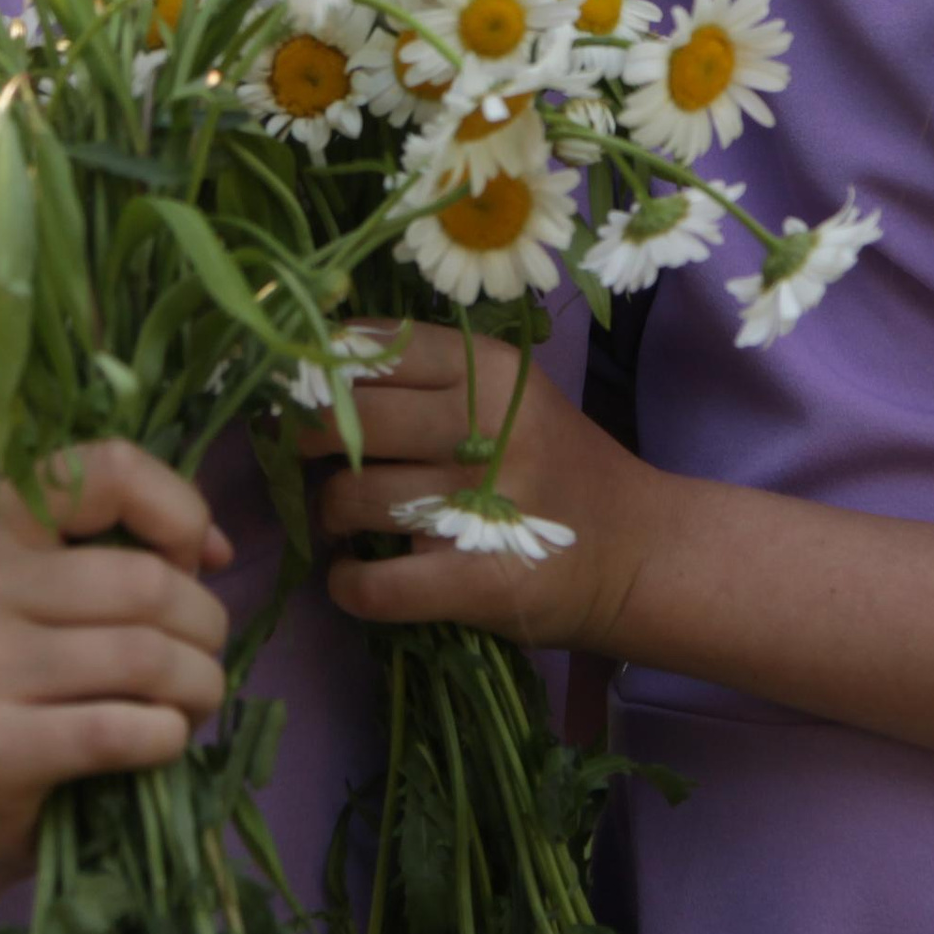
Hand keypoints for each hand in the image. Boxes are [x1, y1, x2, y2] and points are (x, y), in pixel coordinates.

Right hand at [0, 440, 234, 874]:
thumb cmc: (28, 672)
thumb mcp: (62, 584)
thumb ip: (137, 543)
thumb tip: (217, 549)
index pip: (111, 470)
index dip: (181, 513)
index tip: (190, 562)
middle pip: (148, 581)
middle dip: (205, 623)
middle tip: (200, 654)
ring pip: (147, 656)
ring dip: (199, 684)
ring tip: (191, 699)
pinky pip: (126, 730)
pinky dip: (169, 736)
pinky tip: (159, 738)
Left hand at [304, 322, 666, 652]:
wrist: (636, 548)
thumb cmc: (555, 462)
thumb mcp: (510, 393)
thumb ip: (430, 375)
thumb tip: (317, 363)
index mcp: (489, 370)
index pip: (374, 347)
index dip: (317, 369)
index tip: (297, 390)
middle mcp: (484, 428)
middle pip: (347, 420)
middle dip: (307, 440)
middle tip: (307, 456)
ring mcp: (481, 507)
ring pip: (350, 501)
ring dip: (330, 516)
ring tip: (348, 520)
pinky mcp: (477, 582)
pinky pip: (373, 585)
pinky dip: (346, 585)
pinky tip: (354, 577)